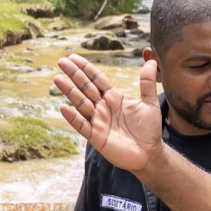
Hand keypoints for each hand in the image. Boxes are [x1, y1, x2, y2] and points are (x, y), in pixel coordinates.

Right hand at [55, 54, 162, 172]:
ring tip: (58, 78)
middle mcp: (102, 107)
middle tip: (61, 61)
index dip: (85, 68)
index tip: (73, 57)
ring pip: (80, 103)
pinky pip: (82, 125)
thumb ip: (147, 82)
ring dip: (70, 92)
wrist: (150, 153)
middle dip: (74, 75)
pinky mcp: (96, 136)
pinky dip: (73, 117)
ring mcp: (98, 121)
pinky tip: (63, 107)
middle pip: (85, 88)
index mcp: (113, 97)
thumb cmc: (149, 129)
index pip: (96, 79)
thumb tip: (152, 60)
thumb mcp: (149, 103)